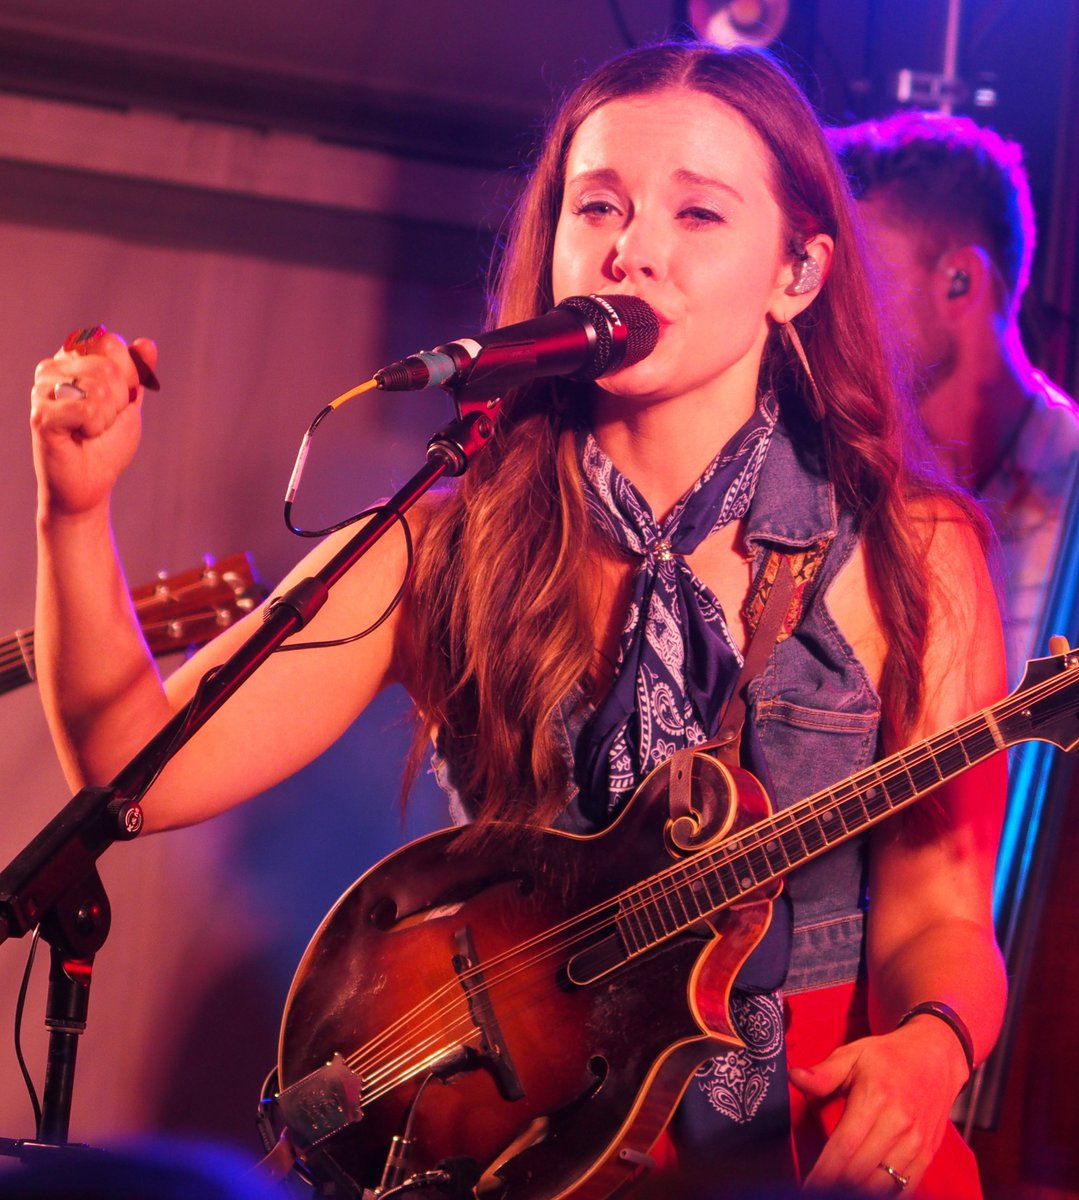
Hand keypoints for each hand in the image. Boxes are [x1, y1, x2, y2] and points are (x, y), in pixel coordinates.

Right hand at [31, 330, 157, 517]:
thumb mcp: (130, 402)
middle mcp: (52, 368)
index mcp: (72, 359)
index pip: (109, 343)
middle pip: (108, 366)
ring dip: (107, 417)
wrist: (92, 482)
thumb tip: (147, 342)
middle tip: (101, 420)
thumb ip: (138, 371)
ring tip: (90, 429)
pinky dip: (94, 427)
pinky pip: (86, 409)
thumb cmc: (108, 443)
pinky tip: (80, 436)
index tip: (116, 400)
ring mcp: (42, 388)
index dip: (127, 375)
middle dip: (118, 401)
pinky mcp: (40, 413)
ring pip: (99, 387)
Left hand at [789, 1021, 966, 1194]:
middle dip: (835, 1186)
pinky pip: (906, 1189)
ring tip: (836, 1191)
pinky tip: (864, 1193)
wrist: (935, 1058)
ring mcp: (916, 1144)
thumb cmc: (888, 1057)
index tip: (807, 1187)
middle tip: (815, 1191)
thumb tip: (795, 1077)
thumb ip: (824, 1072)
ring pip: (883, 1186)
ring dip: (858, 1193)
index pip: (844, 1146)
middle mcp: (899, 1125)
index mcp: (876, 1098)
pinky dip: (884, 1196)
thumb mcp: (853, 1054)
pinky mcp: (927, 1156)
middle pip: (861, 1171)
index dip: (823, 1172)